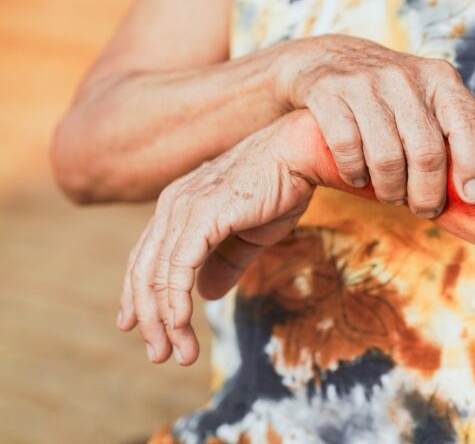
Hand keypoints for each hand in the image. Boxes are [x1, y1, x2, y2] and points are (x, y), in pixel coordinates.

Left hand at [116, 111, 317, 365]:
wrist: (299, 154)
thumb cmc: (279, 188)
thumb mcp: (249, 235)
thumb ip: (225, 263)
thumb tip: (206, 294)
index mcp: (179, 206)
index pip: (147, 258)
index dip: (140, 295)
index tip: (141, 327)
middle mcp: (172, 205)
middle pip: (144, 270)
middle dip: (149, 318)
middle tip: (159, 354)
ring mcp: (184, 208)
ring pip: (157, 274)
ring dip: (164, 319)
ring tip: (176, 352)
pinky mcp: (202, 215)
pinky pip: (178, 267)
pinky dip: (175, 300)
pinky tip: (179, 324)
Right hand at [275, 34, 474, 217]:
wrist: (330, 60)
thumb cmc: (393, 88)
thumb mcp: (433, 91)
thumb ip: (468, 113)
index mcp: (439, 78)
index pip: (467, 124)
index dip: (474, 165)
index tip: (474, 198)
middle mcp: (405, 77)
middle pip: (427, 152)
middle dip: (428, 193)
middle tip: (425, 209)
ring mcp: (364, 84)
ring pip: (386, 157)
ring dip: (391, 190)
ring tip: (392, 196)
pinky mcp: (329, 94)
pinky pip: (348, 149)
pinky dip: (355, 174)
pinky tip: (359, 179)